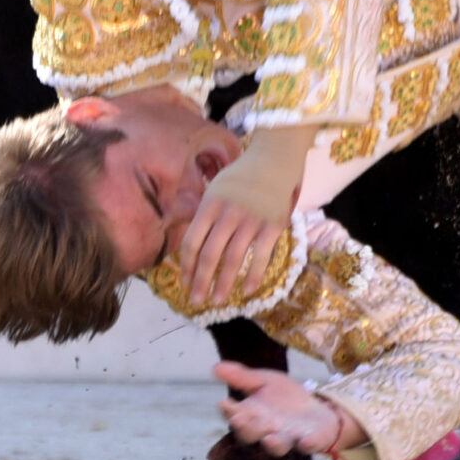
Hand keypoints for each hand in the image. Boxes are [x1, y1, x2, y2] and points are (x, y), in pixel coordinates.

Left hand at [175, 125, 313, 306]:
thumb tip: (192, 248)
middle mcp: (228, 213)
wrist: (274, 158)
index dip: (187, 266)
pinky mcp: (273, 225)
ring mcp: (251, 220)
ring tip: (218, 301)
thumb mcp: (215, 188)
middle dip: (201, 282)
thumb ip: (204, 214)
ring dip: (223, 284)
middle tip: (196, 301)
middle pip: (209, 255)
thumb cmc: (241, 177)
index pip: (192, 242)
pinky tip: (246, 291)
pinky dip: (252, 276)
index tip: (184, 283)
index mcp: (209, 204)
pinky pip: (260, 257)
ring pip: (233, 259)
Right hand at [215, 362, 364, 456]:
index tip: (223, 403)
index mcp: (251, 416)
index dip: (229, 411)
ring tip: (269, 439)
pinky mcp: (311, 440)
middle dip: (246, 428)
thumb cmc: (283, 397)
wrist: (316, 408)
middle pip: (252, 434)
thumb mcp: (264, 381)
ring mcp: (289, 438)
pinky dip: (307, 444)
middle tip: (239, 420)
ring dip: (273, 444)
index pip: (236, 416)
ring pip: (278, 446)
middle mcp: (266, 431)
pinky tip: (306, 441)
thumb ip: (242, 377)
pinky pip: (309, 445)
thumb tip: (214, 367)